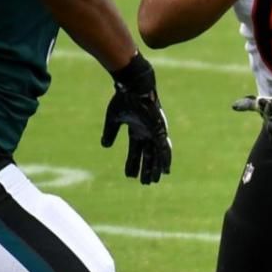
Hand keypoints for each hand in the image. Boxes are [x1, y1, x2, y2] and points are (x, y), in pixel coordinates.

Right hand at [102, 54, 171, 183]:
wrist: (134, 87)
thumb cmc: (124, 99)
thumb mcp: (114, 119)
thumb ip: (110, 133)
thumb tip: (105, 146)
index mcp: (137, 129)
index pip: (135, 151)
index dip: (132, 163)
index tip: (129, 176)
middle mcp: (148, 132)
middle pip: (148, 155)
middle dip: (146, 169)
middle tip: (146, 183)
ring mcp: (155, 131)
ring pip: (156, 154)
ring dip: (155, 168)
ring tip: (154, 181)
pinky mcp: (160, 129)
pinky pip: (164, 147)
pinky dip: (165, 159)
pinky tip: (166, 169)